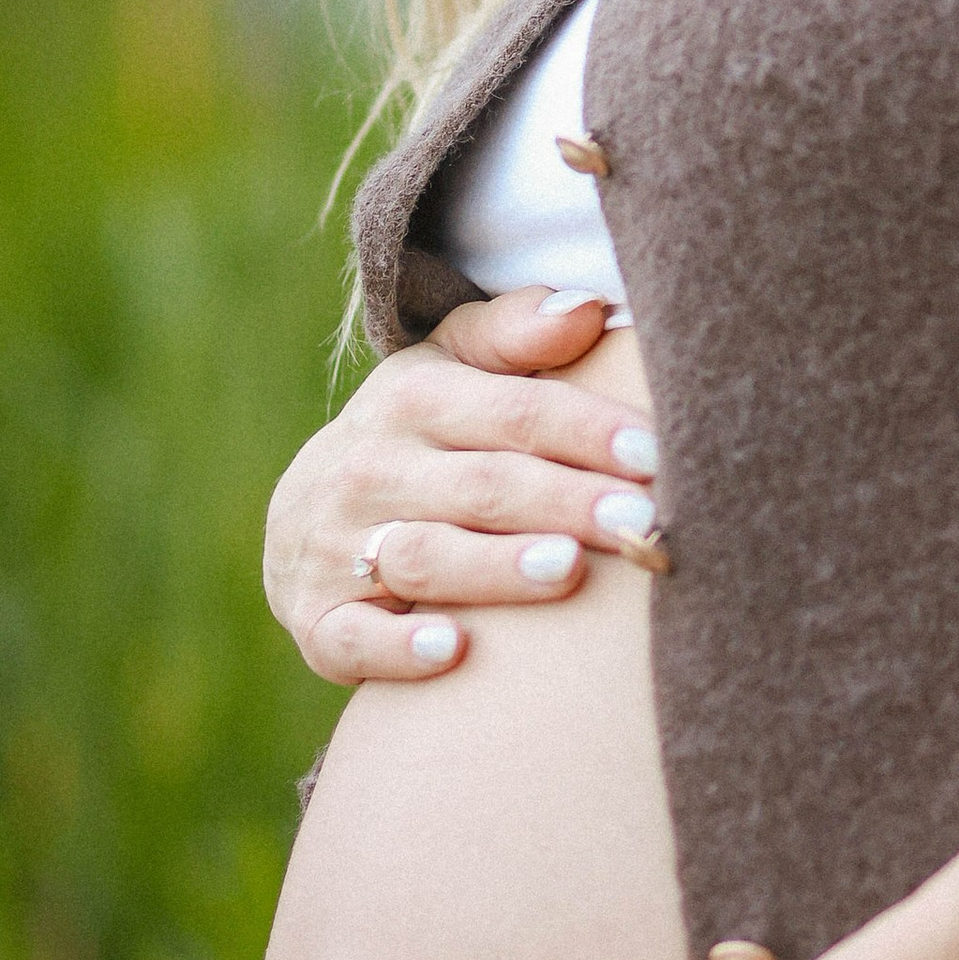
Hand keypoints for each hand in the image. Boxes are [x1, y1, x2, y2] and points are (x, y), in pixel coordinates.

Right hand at [264, 288, 665, 683]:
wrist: (302, 517)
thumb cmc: (418, 436)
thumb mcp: (451, 368)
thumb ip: (516, 332)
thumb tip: (587, 308)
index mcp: (413, 398)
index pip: (515, 410)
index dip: (587, 429)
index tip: (656, 451)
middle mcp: (372, 469)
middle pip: (484, 485)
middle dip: (566, 502)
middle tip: (642, 521)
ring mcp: (338, 546)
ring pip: (426, 556)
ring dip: (497, 568)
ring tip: (569, 570)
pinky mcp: (318, 620)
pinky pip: (352, 637)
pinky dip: (396, 648)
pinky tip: (453, 651)